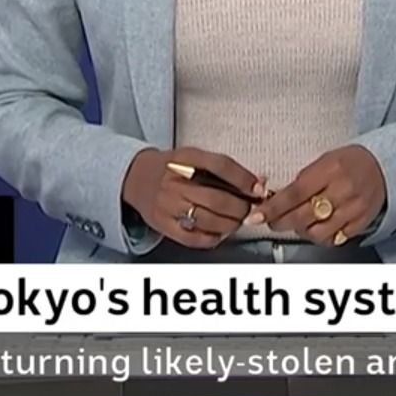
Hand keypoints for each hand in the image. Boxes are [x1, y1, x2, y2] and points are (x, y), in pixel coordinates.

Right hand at [121, 147, 265, 249]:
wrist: (136, 177)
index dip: (243, 179)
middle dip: (241, 207)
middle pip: (217, 199)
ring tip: (236, 221)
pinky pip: (192, 237)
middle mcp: (175, 182)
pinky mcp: (162, 224)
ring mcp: (167, 204)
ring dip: (230, 224)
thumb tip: (259, 181)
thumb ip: (225, 169)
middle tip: (249, 209)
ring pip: (208, 220)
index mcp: (185, 158)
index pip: (220, 166)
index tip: (258, 188)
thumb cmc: (172, 168)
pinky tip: (219, 233)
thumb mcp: (194, 158)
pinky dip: (211, 238)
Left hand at [254, 145, 384, 246]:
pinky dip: (320, 237)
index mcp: (329, 170)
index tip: (256, 216)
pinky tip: (317, 227)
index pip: (294, 194)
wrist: (384, 167)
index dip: (272, 208)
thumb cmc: (349, 162)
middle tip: (271, 221)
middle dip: (280, 222)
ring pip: (316, 232)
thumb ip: (302, 181)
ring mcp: (353, 209)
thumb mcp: (324, 160)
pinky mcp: (361, 223)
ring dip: (300, 231)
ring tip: (297, 222)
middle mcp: (342, 190)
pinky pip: (333, 239)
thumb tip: (275, 199)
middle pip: (302, 216)